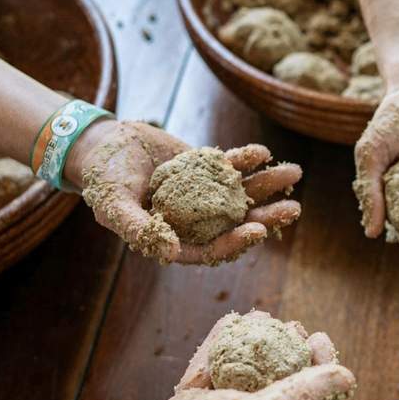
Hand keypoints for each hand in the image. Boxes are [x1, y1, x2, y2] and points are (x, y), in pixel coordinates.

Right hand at [72, 120, 302, 264]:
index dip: (235, 241)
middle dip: (266, 216)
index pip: (211, 247)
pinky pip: (230, 166)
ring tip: (293, 172)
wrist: (104, 148)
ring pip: (241, 192)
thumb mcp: (114, 207)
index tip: (258, 229)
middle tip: (293, 209)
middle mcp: (195, 220)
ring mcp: (203, 193)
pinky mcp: (204, 168)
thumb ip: (141, 229)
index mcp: (177, 238)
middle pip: (237, 222)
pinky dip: (247, 159)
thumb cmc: (105, 182)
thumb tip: (170, 252)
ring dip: (267, 184)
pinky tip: (263, 151)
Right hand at [103, 311, 354, 399]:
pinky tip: (229, 324)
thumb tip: (346, 375)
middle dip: (290, 352)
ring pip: (248, 376)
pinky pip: (215, 372)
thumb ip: (301, 397)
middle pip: (284, 386)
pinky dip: (223, 348)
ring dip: (255, 344)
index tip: (317, 337)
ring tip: (260, 318)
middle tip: (290, 326)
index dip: (323, 368)